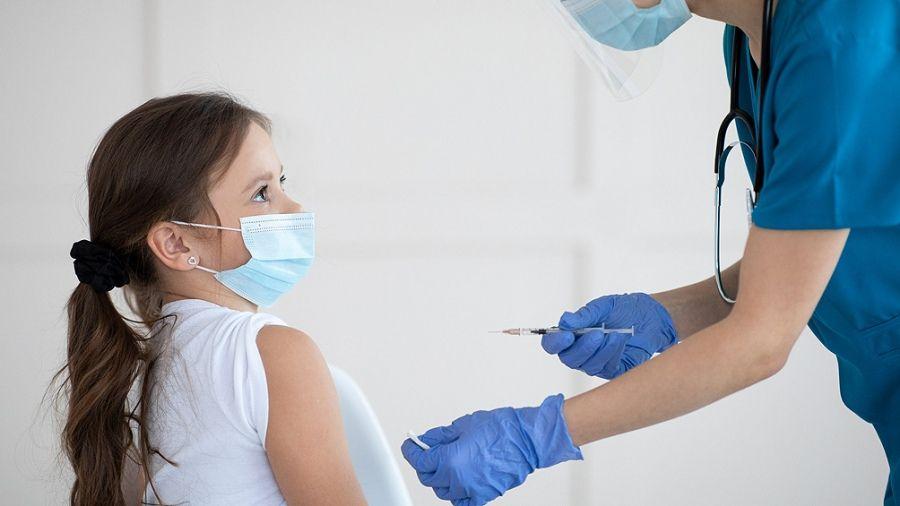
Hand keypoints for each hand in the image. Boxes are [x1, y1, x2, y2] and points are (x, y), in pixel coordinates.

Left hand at [401, 394, 581, 505]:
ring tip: (444, 465)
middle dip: (423, 464)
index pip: (420, 460)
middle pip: (428, 477)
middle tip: (426, 452)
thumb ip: (440, 436)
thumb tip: (426, 440)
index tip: (410, 445)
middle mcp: (458, 478)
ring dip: (438, 479)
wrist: (526, 440)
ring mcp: (471, 489)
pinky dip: (456, 495)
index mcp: (450, 459)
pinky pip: (462, 501)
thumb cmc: (500, 429)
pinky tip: (456, 482)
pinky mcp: (484, 495)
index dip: (411, 451)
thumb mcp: (463, 425)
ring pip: (443, 491)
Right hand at [542, 293, 677, 378]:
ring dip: (601, 351)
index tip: (567, 336)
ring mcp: (595, 362)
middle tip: (597, 334)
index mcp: (571, 334)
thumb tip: (564, 322)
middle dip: (583, 348)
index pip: (552, 345)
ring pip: (589, 366)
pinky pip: (607, 369)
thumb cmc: (624, 309)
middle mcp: (580, 351)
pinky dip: (613, 354)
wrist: (651, 317)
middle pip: (569, 359)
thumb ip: (584, 315)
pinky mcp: (613, 370)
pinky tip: (621, 341)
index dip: (555, 343)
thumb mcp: (604, 306)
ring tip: (615, 334)